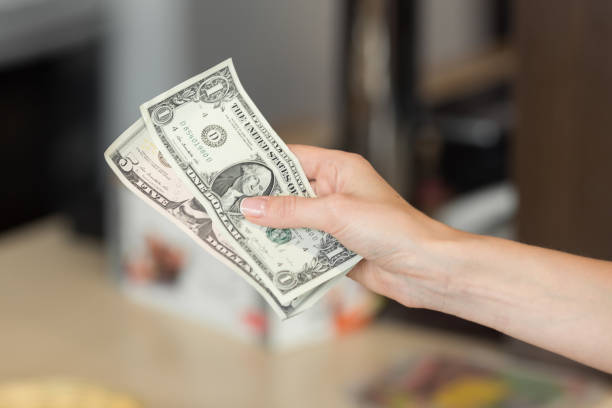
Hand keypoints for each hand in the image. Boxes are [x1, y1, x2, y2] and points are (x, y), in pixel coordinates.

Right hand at [240, 145, 455, 308]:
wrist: (424, 268)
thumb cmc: (392, 228)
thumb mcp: (335, 213)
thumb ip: (291, 210)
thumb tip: (251, 207)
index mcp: (339, 168)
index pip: (292, 157)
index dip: (262, 162)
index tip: (232, 167)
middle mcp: (335, 191)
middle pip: (289, 192)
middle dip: (261, 201)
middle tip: (225, 205)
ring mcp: (335, 221)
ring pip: (294, 221)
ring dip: (272, 229)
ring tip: (236, 232)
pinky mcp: (336, 247)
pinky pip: (304, 246)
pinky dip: (287, 251)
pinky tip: (264, 256)